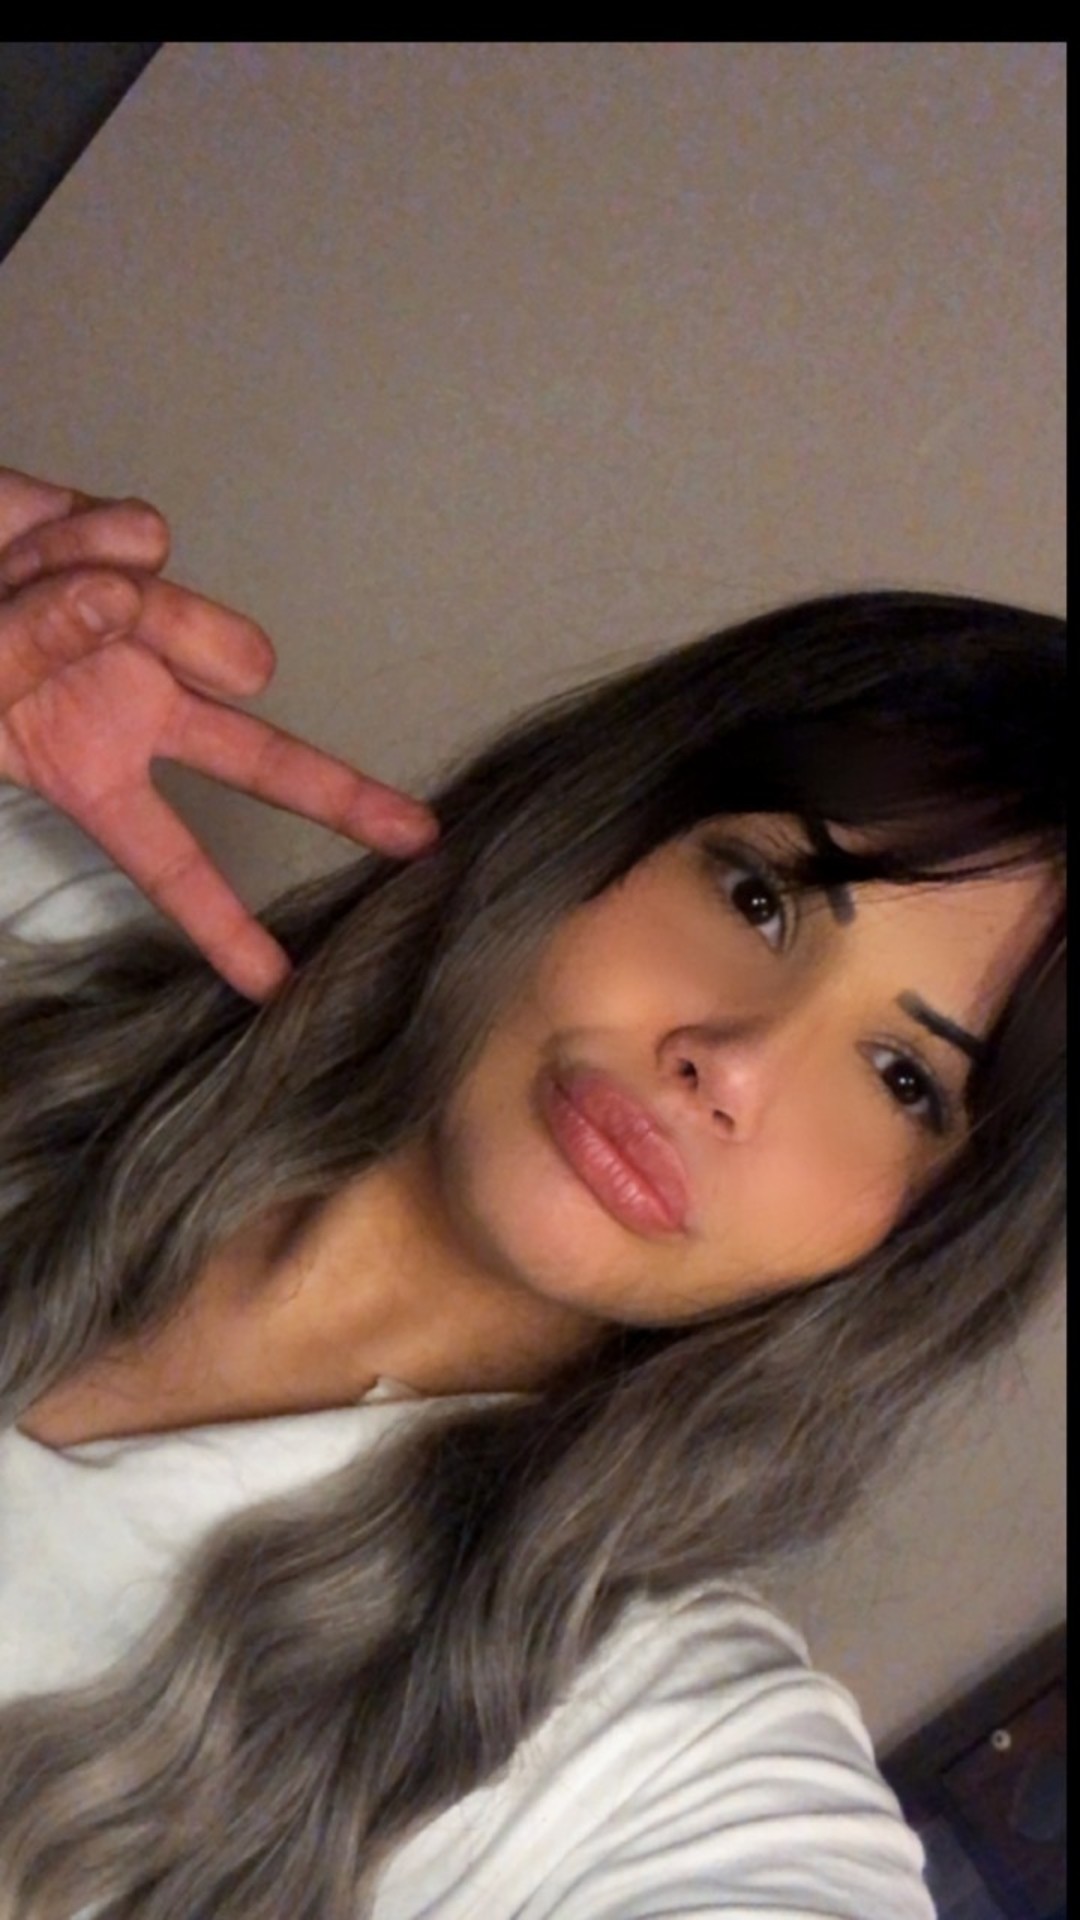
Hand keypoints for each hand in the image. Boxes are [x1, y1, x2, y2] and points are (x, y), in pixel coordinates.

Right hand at [0, 467, 439, 1000]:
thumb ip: (37, 648)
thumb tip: (121, 600)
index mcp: (89, 770)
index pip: (167, 861)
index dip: (219, 923)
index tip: (277, 984)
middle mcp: (134, 705)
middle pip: (259, 759)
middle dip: (338, 798)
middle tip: (417, 839)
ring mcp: (145, 627)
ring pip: (195, 622)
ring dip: (117, 605)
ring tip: (25, 587)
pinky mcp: (133, 546)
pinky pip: (140, 539)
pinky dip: (75, 537)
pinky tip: (32, 544)